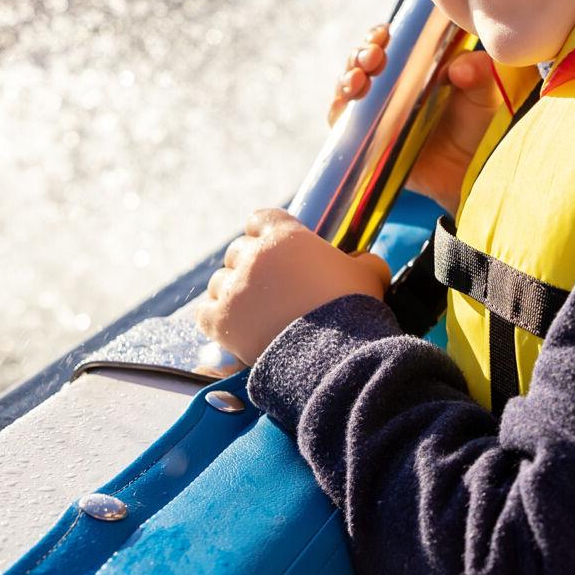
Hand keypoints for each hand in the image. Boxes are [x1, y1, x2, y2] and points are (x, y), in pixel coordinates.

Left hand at [196, 208, 391, 365]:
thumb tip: (363, 260)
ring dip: (232, 293)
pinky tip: (230, 328)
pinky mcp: (222, 321)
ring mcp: (235, 289)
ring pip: (220, 282)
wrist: (335, 354)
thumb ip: (364, 260)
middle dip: (248, 265)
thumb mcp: (369, 274)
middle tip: (265, 286)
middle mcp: (254, 256)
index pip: (259, 219)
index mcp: (286, 236)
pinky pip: (204, 313)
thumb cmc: (353, 309)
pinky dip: (215, 318)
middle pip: (236, 251)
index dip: (263, 232)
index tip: (271, 248)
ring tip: (250, 312)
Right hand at [328, 24, 508, 212]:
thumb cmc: (479, 125)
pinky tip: (350, 99)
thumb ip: (478, 71)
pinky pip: (342, 122)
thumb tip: (459, 68)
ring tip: (360, 77)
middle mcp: (389, 86)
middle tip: (375, 55)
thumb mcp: (485, 91)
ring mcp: (376, 112)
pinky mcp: (368, 140)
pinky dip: (340, 108)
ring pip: (347, 86)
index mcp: (413, 66)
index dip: (378, 36)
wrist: (472, 171)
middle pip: (361, 61)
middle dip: (361, 53)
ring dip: (348, 76)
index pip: (386, 42)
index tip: (384, 34)